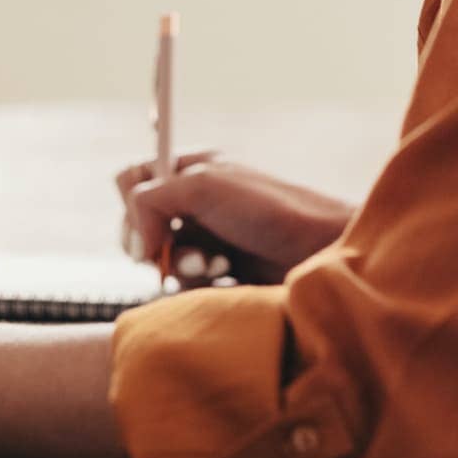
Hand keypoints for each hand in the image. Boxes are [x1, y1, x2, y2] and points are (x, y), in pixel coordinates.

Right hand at [116, 151, 354, 285]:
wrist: (325, 254)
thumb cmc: (272, 211)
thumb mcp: (204, 186)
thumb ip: (151, 199)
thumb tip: (137, 244)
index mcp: (193, 170)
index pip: (134, 180)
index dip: (132, 204)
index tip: (148, 225)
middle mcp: (198, 204)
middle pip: (141, 225)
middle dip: (157, 242)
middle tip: (182, 249)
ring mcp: (209, 240)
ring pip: (161, 260)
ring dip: (182, 265)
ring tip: (215, 264)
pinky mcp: (222, 276)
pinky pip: (184, 287)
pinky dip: (197, 286)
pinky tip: (225, 279)